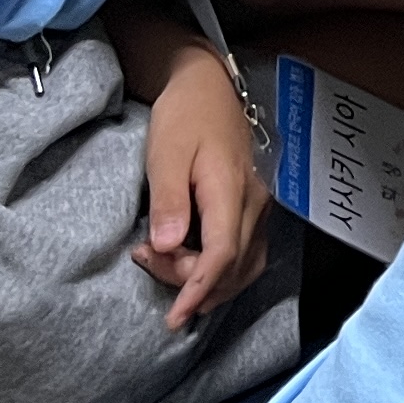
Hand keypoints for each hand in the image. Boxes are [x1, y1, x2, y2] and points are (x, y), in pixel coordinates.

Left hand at [134, 53, 271, 331]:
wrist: (207, 86)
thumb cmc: (184, 116)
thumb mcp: (165, 153)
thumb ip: (169, 200)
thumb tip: (168, 246)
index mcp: (231, 190)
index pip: (222, 254)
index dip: (197, 289)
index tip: (175, 316)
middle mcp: (254, 203)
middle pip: (232, 266)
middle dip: (189, 283)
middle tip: (145, 260)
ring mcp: (258, 205)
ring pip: (244, 265)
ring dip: (207, 281)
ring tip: (164, 266)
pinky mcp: (253, 206)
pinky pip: (246, 253)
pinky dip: (221, 270)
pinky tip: (192, 267)